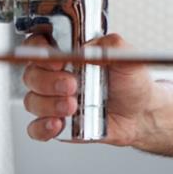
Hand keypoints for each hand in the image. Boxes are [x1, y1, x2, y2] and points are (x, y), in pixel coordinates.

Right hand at [21, 33, 153, 144]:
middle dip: (47, 81)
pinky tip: (59, 124)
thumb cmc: (131, 83)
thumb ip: (111, 45)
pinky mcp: (57, 124)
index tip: (57, 60)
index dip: (39, 50)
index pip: (38, 45)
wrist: (141, 114)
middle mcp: (57, 76)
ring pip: (32, 101)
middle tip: (71, 86)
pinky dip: (42, 127)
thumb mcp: (127, 58)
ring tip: (72, 106)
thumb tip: (90, 45)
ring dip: (48, 105)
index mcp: (69, 55)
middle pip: (31, 75)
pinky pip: (36, 128)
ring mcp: (54, 101)